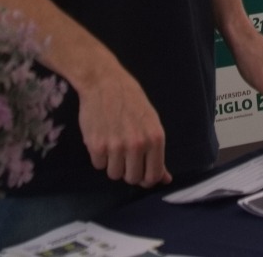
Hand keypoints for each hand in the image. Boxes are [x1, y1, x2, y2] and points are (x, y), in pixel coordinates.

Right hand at [77, 60, 169, 186]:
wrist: (104, 82)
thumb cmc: (131, 100)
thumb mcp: (151, 122)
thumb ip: (157, 152)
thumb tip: (166, 179)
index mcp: (155, 138)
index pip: (153, 175)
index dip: (147, 179)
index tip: (142, 173)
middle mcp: (137, 145)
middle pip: (132, 178)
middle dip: (128, 171)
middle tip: (125, 155)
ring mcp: (116, 146)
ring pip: (114, 174)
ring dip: (113, 164)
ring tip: (113, 144)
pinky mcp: (96, 146)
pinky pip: (99, 165)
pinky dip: (99, 156)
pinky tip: (102, 138)